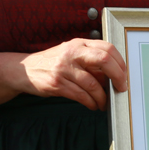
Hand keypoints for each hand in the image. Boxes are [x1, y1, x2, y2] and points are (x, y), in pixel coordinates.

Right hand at [11, 38, 128, 110]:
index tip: (124, 75)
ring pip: (93, 84)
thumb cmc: (53, 63)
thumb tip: (114, 76)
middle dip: (118, 77)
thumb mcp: (71, 55)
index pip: (107, 48)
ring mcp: (64, 68)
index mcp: (78, 44)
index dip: (120, 63)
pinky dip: (91, 103)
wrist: (25, 70)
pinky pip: (81, 96)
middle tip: (121, 88)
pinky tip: (92, 105)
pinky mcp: (57, 83)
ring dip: (102, 98)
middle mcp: (72, 53)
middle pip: (104, 60)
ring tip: (103, 103)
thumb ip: (90, 61)